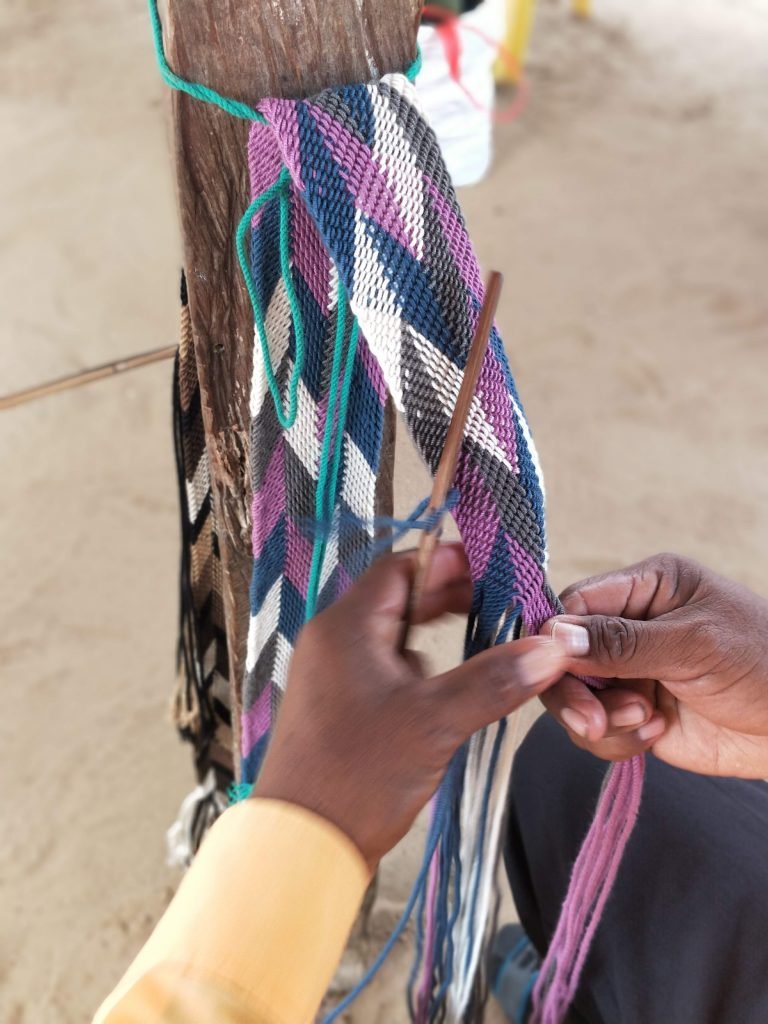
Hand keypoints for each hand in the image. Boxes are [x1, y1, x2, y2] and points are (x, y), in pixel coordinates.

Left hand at [255, 544, 569, 870]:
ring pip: (392, 637)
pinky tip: (447, 690)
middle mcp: (332, 641)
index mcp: (345, 627)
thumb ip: (493, 680)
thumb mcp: (434, 723)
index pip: (401, 568)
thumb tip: (550, 649)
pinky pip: (383, 668)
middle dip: (449, 599)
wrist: (301, 848)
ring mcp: (331, 675)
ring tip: (485, 642)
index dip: (448, 562)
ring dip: (436, 636)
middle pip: (397, 599)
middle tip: (503, 603)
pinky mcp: (337, 706)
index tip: (496, 567)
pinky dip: (418, 669)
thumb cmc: (358, 775)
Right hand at [538, 553, 767, 776]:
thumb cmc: (764, 665)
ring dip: (600, 719)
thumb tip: (554, 636)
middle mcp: (630, 628)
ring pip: (574, 699)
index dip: (555, 638)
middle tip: (593, 720)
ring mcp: (630, 674)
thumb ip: (622, 642)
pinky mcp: (635, 716)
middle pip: (562, 657)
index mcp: (646, 588)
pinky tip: (656, 734)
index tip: (552, 670)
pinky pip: (597, 732)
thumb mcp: (694, 644)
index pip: (574, 605)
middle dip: (573, 691)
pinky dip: (617, 740)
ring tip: (646, 721)